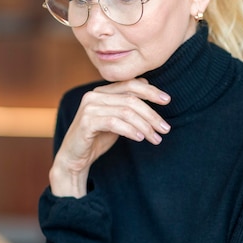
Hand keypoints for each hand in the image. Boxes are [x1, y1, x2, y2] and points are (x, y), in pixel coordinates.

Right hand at [50, 78, 170, 196]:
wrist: (74, 158)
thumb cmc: (96, 138)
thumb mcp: (116, 119)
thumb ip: (127, 104)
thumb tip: (148, 86)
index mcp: (101, 91)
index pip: (130, 84)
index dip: (150, 91)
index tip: (167, 100)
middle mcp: (94, 95)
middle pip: (131, 99)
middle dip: (151, 114)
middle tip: (165, 128)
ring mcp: (89, 108)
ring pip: (125, 111)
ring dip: (145, 126)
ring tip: (155, 138)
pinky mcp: (87, 122)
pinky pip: (115, 123)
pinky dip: (130, 130)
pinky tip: (140, 138)